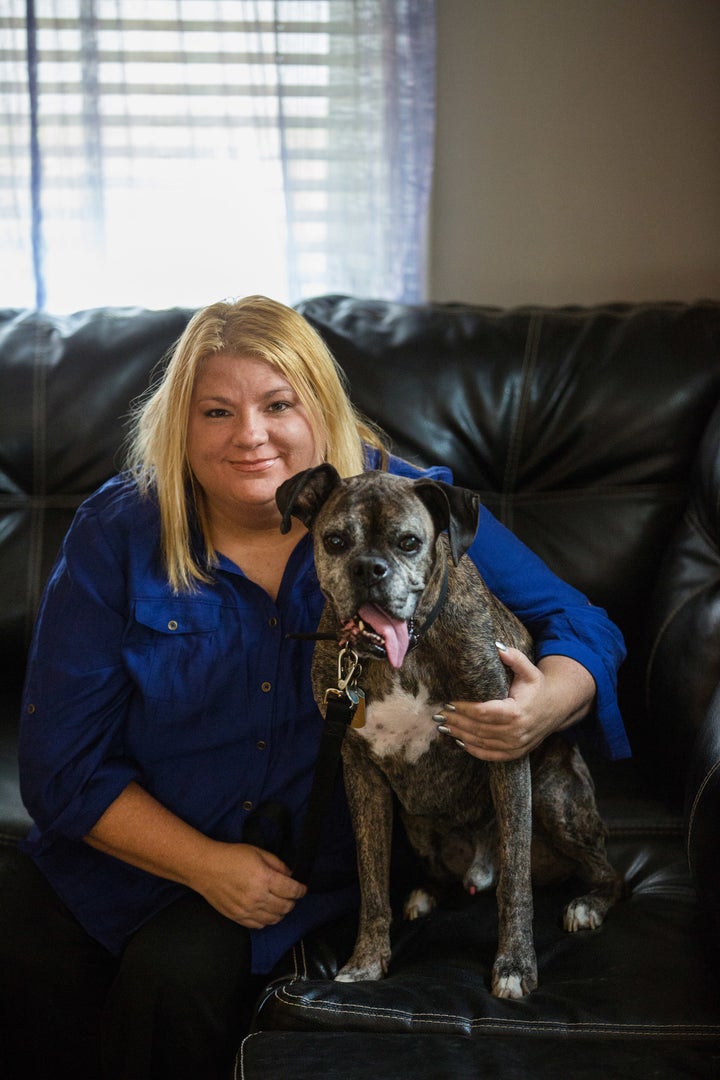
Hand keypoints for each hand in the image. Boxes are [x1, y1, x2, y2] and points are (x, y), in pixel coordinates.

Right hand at [193, 842, 306, 928]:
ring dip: (281, 912)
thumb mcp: (258, 852)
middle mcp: (257, 897)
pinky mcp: (238, 918)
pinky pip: (259, 925)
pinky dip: (266, 920)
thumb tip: (290, 876)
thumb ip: (277, 864)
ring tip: (279, 903)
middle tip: (291, 895)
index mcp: (264, 878)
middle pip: (286, 907)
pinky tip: (265, 910)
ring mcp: (247, 910)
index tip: (303, 889)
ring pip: (274, 919)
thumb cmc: (231, 857)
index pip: (292, 890)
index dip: (301, 890)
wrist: (206, 868)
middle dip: (292, 901)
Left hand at [435, 646, 595, 761]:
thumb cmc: (537, 686)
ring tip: (444, 725)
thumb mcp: (529, 670)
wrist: (556, 707)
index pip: (483, 712)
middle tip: (439, 714)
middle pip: (479, 728)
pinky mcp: (516, 753)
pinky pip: (491, 755)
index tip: (448, 701)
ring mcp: (516, 745)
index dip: (464, 708)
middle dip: (457, 721)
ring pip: (482, 742)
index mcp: (518, 711)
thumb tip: (497, 646)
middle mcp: (517, 732)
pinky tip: (459, 741)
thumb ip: (514, 658)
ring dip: (460, 734)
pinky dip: (474, 749)